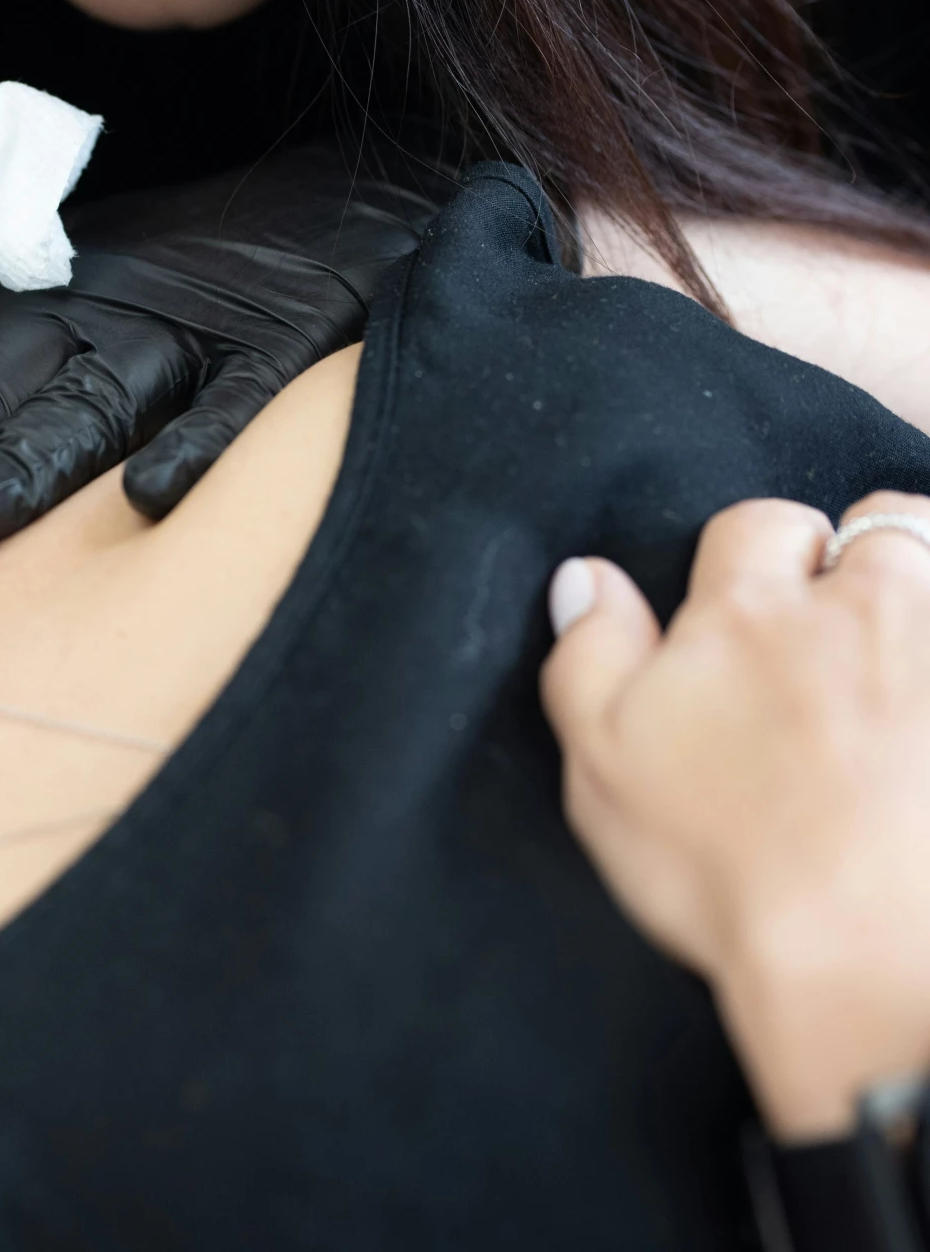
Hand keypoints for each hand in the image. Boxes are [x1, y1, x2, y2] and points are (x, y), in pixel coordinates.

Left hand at [0, 145, 445, 584]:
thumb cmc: (192, 269)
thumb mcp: (60, 302)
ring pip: (85, 406)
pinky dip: (210, 439)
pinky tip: (158, 498)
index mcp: (14, 313)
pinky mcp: (293, 337)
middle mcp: (80, 319)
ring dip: (14, 466)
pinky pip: (248, 395)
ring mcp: (187, 329)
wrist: (369, 185)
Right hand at [542, 493, 929, 1138]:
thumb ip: (589, 656)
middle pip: (881, 526)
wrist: (864, 960)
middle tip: (851, 624)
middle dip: (865, 557)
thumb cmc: (725, 868)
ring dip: (924, 597)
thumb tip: (587, 577)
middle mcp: (858, 613)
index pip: (759, 523)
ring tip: (907, 654)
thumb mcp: (604, 766)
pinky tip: (923, 704)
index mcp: (745, 617)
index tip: (757, 602)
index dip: (758, 554)